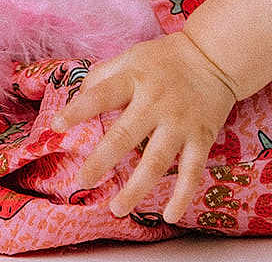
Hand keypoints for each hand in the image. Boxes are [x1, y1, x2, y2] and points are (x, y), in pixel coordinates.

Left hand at [51, 31, 237, 223]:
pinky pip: (192, 171)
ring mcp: (179, 122)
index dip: (78, 109)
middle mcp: (156, 102)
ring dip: (136, 188)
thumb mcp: (134, 56)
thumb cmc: (167, 58)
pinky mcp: (201, 137)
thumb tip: (77, 96)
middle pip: (125, 134)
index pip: (102, 94)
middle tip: (82, 181)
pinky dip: (182, 195)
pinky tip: (170, 215)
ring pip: (156, 161)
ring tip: (117, 208)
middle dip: (102, 160)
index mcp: (136, 79)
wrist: (215, 55)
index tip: (56, 125)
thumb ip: (105, 74)